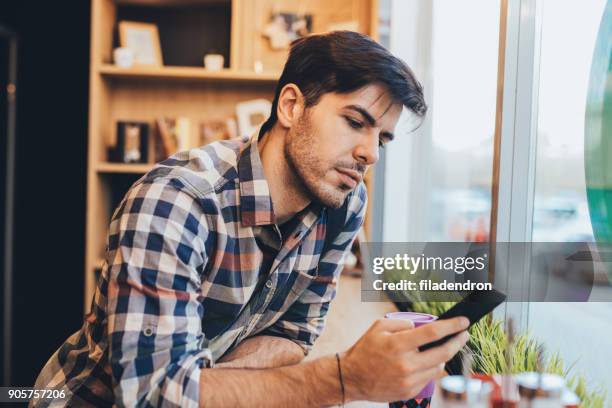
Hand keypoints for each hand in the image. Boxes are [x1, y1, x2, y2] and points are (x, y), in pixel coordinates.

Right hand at [340, 317, 469, 401]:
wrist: (352, 377)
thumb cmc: (365, 349)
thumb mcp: (379, 327)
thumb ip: (402, 323)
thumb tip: (422, 326)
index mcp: (398, 345)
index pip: (433, 333)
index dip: (452, 326)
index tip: (464, 321)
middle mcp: (406, 364)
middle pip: (443, 352)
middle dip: (458, 341)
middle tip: (464, 334)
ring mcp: (409, 380)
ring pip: (438, 367)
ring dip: (443, 356)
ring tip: (439, 348)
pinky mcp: (409, 392)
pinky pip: (429, 378)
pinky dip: (430, 368)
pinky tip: (424, 362)